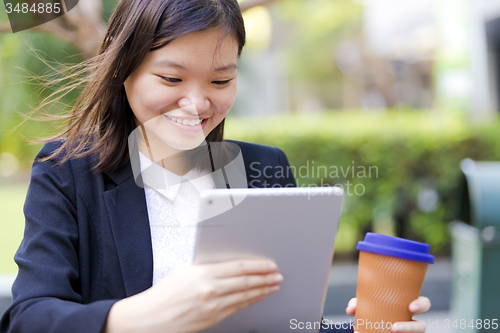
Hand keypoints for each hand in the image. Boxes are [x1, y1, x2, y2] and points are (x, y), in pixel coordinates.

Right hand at [105, 259, 282, 332]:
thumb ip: (208, 268)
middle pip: (245, 282)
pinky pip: (237, 308)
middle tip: (277, 275)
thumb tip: (228, 266)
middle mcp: (210, 289)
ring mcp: (212, 306)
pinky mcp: (212, 319)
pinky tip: (257, 298)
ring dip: (262, 290)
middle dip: (265, 278)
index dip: (258, 266)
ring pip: (244, 296)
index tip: (269, 264)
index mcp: (203, 273)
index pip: (238, 267)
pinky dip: (250, 302)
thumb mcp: (185, 272)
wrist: (149, 320)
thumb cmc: (163, 295)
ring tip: (273, 286)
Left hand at [346, 296, 430, 332]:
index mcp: (407, 306)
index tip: (411, 307)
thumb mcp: (366, 305)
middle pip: (422, 326)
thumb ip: (358, 304)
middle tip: (394, 327)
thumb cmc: (372, 310)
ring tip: (390, 331)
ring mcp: (408, 332)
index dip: (421, 305)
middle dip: (412, 328)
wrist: (369, 327)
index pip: (423, 304)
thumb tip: (351, 309)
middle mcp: (411, 322)